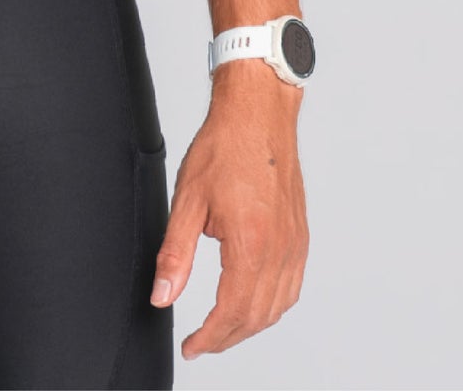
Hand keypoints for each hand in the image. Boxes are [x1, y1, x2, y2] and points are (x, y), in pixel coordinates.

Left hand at [150, 73, 307, 359]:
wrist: (258, 115)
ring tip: (222, 328)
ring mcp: (295, 244)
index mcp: (250, 244)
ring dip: (250, 325)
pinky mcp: (300, 236)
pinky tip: (254, 302)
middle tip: (201, 342)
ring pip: (278, 307)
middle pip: (257, 317)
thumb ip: (175, 254)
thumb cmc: (224, 148)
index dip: (210, 338)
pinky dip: (272, 306)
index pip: (232, 313)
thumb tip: (162, 296)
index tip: (191, 347)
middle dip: (227, 337)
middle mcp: (279, 250)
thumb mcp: (187, 200)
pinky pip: (291, 287)